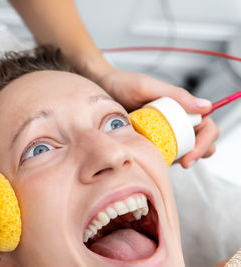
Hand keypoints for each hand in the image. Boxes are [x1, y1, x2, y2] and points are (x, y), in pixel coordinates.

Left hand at [97, 68, 218, 167]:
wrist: (101, 89)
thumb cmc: (123, 84)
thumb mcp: (147, 87)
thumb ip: (175, 95)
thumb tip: (206, 107)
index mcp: (182, 108)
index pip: (207, 127)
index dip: (204, 143)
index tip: (190, 155)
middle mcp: (176, 121)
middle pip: (200, 143)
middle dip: (197, 155)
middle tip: (184, 163)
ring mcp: (163, 133)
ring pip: (183, 152)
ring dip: (181, 159)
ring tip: (167, 163)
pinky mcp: (149, 142)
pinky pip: (162, 155)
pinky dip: (162, 161)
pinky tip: (152, 163)